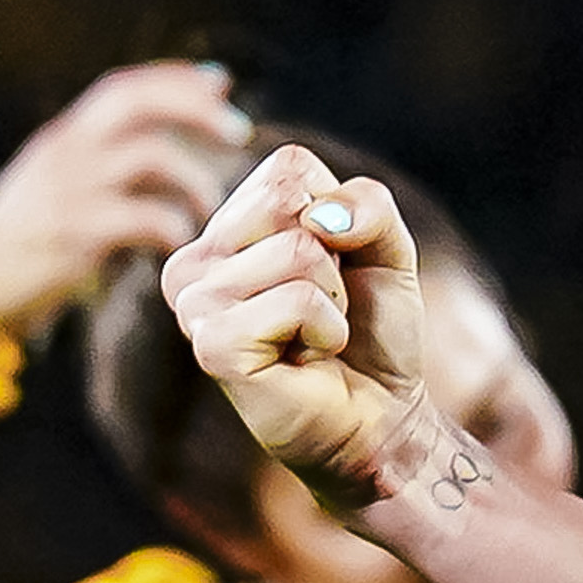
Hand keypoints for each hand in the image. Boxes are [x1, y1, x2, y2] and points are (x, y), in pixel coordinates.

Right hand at [0, 60, 246, 336]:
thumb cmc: (40, 230)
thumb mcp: (68, 180)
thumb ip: (115, 155)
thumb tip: (182, 132)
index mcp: (65, 136)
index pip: (122, 87)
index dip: (175, 79)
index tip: (221, 82)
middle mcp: (65, 151)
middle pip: (134, 102)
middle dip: (196, 109)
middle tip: (241, 133)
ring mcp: (68, 188)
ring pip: (150, 156)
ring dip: (196, 180)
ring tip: (208, 207)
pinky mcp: (75, 231)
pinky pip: (144, 215)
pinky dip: (174, 225)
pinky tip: (178, 239)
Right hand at [162, 145, 458, 510]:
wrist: (380, 414)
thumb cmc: (372, 332)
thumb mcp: (388, 251)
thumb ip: (368, 206)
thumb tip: (320, 217)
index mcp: (227, 228)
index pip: (289, 168)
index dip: (341, 216)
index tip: (337, 266)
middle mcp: (195, 261)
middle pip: (291, 202)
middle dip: (338, 257)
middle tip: (324, 308)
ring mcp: (194, 303)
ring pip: (299, 252)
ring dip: (334, 300)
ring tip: (314, 336)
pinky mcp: (211, 344)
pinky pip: (296, 301)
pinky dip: (328, 330)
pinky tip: (307, 358)